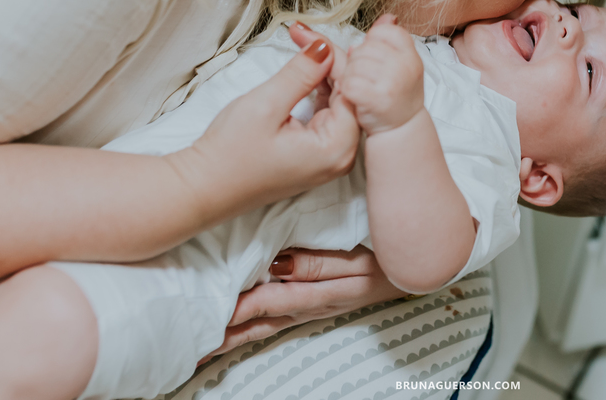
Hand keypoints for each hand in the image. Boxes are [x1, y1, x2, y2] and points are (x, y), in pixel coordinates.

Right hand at [165, 33, 359, 226]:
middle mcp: (340, 156)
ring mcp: (329, 157)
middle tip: (303, 33)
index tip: (307, 32)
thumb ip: (301, 74)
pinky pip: (325, 114)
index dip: (332, 55)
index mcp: (336, 148)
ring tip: (303, 43)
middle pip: (348, 94)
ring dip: (322, 72)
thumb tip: (325, 48)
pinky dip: (316, 90)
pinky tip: (306, 71)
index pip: (350, 89)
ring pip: (337, 101)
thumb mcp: (266, 105)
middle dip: (328, 60)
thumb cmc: (230, 153)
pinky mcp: (315, 154)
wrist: (202, 188)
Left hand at [204, 247, 404, 359]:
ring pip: (265, 326)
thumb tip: (277, 264)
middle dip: (225, 334)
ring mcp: (311, 307)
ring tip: (203, 347)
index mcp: (316, 293)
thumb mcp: (357, 260)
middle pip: (259, 323)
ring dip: (234, 335)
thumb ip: (318, 264)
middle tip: (190, 346)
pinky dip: (252, 327)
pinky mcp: (315, 303)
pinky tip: (238, 329)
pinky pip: (276, 319)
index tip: (204, 311)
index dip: (235, 308)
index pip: (266, 302)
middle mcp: (308, 305)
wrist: (415, 270)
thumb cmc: (387, 258)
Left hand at [339, 15, 425, 133]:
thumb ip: (388, 38)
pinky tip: (356, 98)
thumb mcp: (397, 62)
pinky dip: (346, 91)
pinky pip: (348, 83)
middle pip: (362, 48)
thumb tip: (387, 16)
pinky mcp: (377, 98)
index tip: (375, 62)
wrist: (400, 129)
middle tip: (368, 79)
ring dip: (350, 77)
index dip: (371, 45)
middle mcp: (406, 65)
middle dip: (357, 63)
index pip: (381, 32)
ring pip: (353, 65)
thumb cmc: (393, 94)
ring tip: (363, 89)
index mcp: (410, 53)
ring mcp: (393, 81)